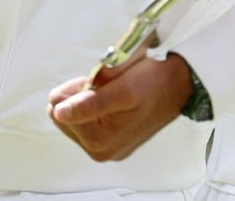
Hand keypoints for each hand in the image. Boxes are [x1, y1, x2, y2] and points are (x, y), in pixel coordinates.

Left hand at [47, 54, 193, 161]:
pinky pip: (88, 120)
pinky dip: (97, 105)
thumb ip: (88, 103)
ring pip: (74, 116)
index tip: (98, 82)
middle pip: (63, 115)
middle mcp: (100, 151)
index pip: (58, 108)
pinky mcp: (111, 142)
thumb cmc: (152, 84)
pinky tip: (115, 101)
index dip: (77, 87)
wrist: (177, 86)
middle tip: (106, 86)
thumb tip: (59, 112)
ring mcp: (106, 148)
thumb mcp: (120, 89)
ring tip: (112, 92)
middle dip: (81, 94)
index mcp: (99, 141)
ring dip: (89, 99)